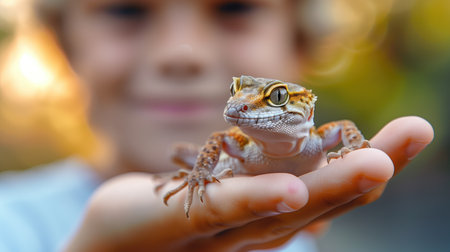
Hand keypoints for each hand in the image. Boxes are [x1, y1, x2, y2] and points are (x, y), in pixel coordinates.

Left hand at [64, 116, 432, 251]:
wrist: (110, 248)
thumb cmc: (173, 218)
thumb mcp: (224, 193)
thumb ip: (261, 184)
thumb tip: (304, 177)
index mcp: (266, 217)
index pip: (323, 188)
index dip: (368, 164)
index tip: (411, 135)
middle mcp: (254, 230)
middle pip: (315, 199)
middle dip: (366, 171)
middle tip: (415, 136)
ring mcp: (220, 234)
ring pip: (280, 209)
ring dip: (329, 187)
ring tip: (376, 163)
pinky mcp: (179, 224)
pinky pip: (221, 210)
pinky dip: (257, 200)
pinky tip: (289, 191)